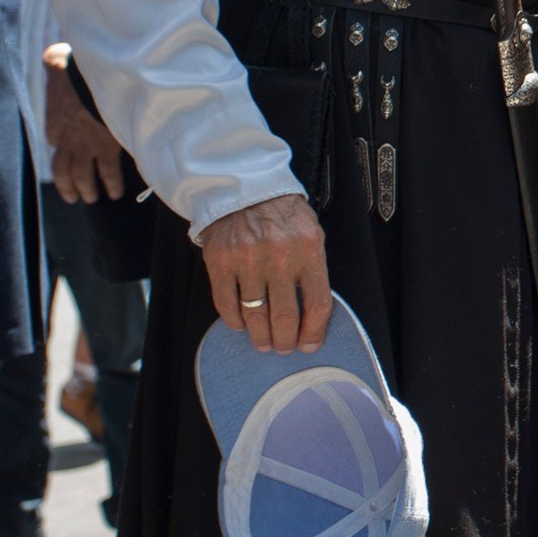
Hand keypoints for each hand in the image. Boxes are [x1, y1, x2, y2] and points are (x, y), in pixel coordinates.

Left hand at [42, 45, 125, 203]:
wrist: (94, 82)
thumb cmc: (77, 68)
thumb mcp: (58, 61)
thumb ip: (54, 61)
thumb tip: (52, 56)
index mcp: (54, 121)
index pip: (54, 140)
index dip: (60, 145)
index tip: (66, 148)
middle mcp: (66, 140)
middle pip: (62, 170)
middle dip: (67, 185)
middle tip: (73, 196)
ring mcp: (85, 147)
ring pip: (82, 176)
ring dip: (86, 189)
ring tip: (92, 198)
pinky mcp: (105, 148)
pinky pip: (108, 172)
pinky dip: (112, 183)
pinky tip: (117, 192)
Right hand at [201, 193, 328, 354]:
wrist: (245, 188)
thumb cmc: (283, 215)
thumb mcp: (311, 234)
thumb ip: (313, 269)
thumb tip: (313, 313)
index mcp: (309, 250)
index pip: (317, 303)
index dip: (314, 332)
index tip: (309, 345)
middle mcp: (279, 256)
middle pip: (285, 316)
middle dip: (285, 341)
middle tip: (283, 348)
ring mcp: (247, 260)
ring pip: (255, 315)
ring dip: (260, 336)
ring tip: (263, 343)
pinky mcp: (220, 262)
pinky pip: (226, 304)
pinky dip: (234, 321)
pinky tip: (241, 325)